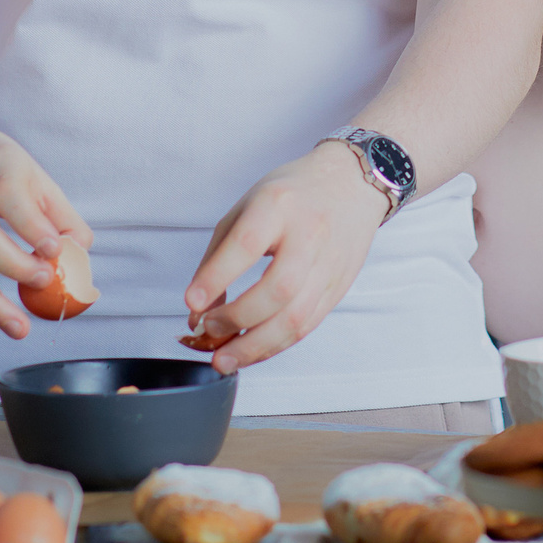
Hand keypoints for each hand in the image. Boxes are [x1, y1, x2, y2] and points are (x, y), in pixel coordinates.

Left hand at [182, 142, 389, 373]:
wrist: (350, 184)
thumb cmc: (292, 195)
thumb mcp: (246, 208)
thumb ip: (218, 257)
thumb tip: (198, 310)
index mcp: (278, 205)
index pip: (246, 244)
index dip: (217, 277)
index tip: (192, 303)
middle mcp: (309, 235)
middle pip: (277, 289)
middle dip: (237, 320)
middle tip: (209, 330)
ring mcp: (328, 265)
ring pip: (296, 318)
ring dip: (256, 346)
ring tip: (225, 358)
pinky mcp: (338, 288)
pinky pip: (307, 326)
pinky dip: (276, 345)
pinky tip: (253, 350)